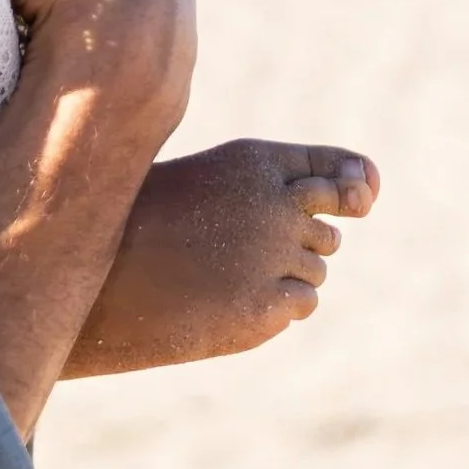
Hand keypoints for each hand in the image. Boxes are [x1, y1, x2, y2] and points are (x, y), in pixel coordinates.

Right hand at [65, 137, 379, 373]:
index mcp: (255, 161)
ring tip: (225, 272)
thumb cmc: (151, 219)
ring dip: (285, 274)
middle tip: (240, 248)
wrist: (96, 278)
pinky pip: (303, 303)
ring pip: (317, 268)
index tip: (319, 207)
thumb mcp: (217, 183)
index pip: (334, 172)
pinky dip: (277, 305)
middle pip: (328, 227)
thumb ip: (293, 181)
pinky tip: (231, 298)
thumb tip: (373, 191)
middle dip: (299, 239)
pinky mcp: (266, 307)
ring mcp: (272, 257)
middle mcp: (274, 204)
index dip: (340, 189)